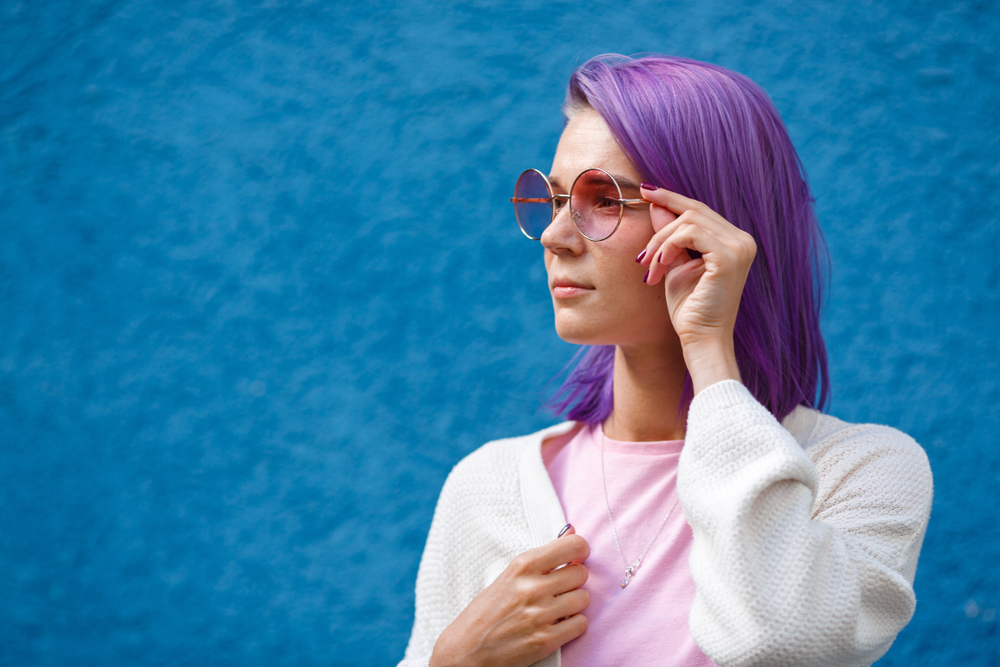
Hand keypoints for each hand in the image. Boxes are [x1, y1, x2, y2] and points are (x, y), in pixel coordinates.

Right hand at [430, 531, 590, 666]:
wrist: (466, 649)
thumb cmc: (486, 611)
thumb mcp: (509, 576)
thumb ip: (542, 557)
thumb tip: (572, 531)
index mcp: (522, 566)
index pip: (572, 546)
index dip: (580, 550)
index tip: (578, 556)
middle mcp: (533, 587)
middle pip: (581, 573)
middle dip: (575, 580)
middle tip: (561, 587)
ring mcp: (540, 615)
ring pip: (583, 599)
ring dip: (575, 604)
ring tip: (558, 607)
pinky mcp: (545, 640)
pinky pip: (581, 624)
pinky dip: (574, 624)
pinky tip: (558, 624)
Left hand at [637, 186, 755, 391]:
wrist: (701, 339)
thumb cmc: (689, 309)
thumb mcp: (674, 265)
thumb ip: (669, 236)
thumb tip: (657, 205)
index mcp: (733, 240)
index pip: (699, 210)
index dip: (671, 198)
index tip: (645, 193)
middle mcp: (742, 239)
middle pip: (693, 211)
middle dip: (659, 228)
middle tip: (641, 256)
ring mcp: (739, 246)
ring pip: (687, 221)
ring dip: (659, 243)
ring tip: (649, 269)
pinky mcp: (729, 256)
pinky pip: (689, 233)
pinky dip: (667, 247)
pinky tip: (659, 268)